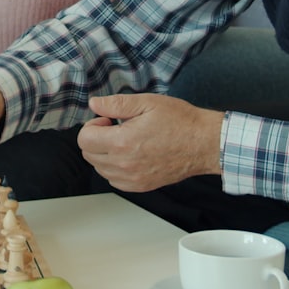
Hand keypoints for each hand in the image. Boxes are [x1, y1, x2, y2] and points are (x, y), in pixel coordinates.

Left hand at [77, 94, 223, 192]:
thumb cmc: (180, 121)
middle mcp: (125, 164)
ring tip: (126, 141)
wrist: (204, 143)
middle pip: (88, 155)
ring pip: (100, 168)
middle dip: (96, 139)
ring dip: (105, 154)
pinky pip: (114, 180)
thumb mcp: (147, 103)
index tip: (108, 120)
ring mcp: (133, 179)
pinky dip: (115, 168)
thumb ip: (116, 104)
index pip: (84, 139)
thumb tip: (94, 104)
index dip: (92, 125)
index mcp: (123, 142)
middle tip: (116, 128)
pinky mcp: (141, 186)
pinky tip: (130, 155)